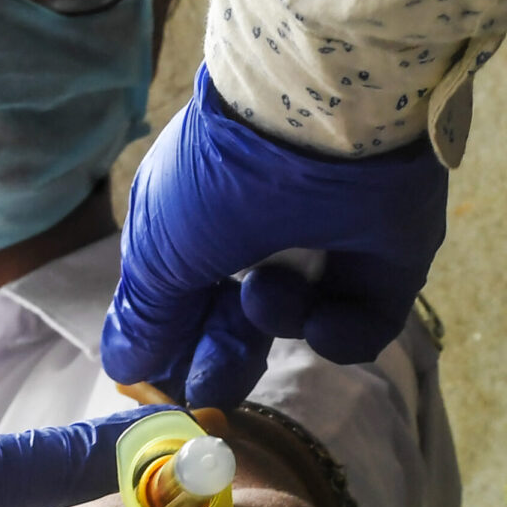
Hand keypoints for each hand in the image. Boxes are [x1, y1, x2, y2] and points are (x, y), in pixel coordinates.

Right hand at [101, 63, 447, 407]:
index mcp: (200, 228)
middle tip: (213, 386)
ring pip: (296, 324)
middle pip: (241, 323)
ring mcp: (325, 252)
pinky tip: (322, 310)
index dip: (176, 346)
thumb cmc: (217, 181)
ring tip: (267, 290)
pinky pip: (359, 329)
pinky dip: (338, 331)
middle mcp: (261, 238)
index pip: (186, 303)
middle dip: (223, 355)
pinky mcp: (383, 268)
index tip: (166, 386)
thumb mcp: (158, 256)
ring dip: (275, 319)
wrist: (318, 120)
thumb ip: (147, 319)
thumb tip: (123, 369)